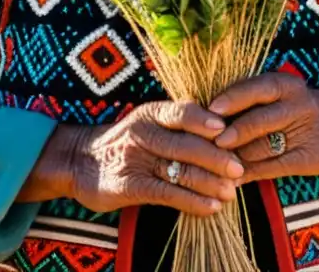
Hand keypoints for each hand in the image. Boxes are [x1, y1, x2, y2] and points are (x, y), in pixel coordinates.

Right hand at [67, 101, 244, 215]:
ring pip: (179, 169)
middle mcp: (144, 131)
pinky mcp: (130, 186)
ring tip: (231, 192)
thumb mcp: (149, 123)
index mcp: (152, 112)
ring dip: (209, 182)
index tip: (227, 129)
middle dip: (215, 157)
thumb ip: (180, 126)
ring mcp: (136, 158)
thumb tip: (226, 134)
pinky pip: (167, 194)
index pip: (181, 111)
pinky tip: (210, 207)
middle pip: (185, 143)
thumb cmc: (126, 141)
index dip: (204, 120)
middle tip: (239, 169)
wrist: (79, 160)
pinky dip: (192, 201)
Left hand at [209, 74, 318, 184]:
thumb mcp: (278, 93)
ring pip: (263, 147)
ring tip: (216, 162)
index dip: (232, 99)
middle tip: (215, 141)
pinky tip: (234, 177)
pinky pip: (272, 167)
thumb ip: (248, 101)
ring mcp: (302, 133)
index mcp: (284, 85)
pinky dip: (250, 174)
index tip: (211, 110)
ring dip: (237, 157)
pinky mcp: (305, 159)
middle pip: (258, 119)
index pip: (255, 89)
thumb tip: (208, 113)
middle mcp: (295, 105)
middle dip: (233, 133)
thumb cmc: (296, 106)